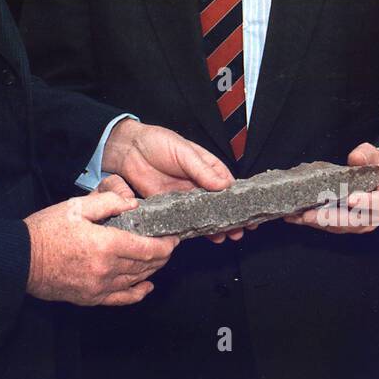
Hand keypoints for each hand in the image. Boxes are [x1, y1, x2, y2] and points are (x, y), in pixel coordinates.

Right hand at [24, 187, 178, 305]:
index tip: (173, 237)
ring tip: (159, 258)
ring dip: (152, 270)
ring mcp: (99, 287)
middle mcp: (106, 270)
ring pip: (136, 280)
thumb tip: (133, 204)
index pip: (148, 248)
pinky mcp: (91, 297)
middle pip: (146, 265)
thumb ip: (108, 202)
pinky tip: (146, 286)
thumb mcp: (76, 206)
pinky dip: (137, 293)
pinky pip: (121, 299)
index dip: (165, 244)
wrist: (21, 258)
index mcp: (105, 245)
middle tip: (169, 244)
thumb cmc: (46, 231)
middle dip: (162, 255)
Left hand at [101, 119, 244, 243]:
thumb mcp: (184, 151)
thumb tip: (224, 185)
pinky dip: (192, 228)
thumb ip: (202, 169)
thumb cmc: (157, 142)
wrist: (129, 149)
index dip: (239, 199)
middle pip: (218, 204)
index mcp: (206, 167)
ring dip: (214, 226)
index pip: (227, 185)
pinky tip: (200, 236)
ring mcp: (184, 196)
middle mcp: (198, 184)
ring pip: (203, 215)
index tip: (250, 211)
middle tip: (239, 231)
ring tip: (224, 237)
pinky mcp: (169, 206)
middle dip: (230, 218)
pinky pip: (182, 219)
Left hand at [285, 143, 378, 234]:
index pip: (378, 203)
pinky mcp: (346, 226)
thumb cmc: (378, 169)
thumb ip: (366, 155)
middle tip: (309, 214)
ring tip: (298, 216)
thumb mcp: (377, 156)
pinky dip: (314, 222)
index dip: (364, 202)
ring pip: (339, 227)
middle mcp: (373, 216)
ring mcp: (360, 224)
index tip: (350, 200)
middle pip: (353, 221)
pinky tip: (297, 217)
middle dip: (330, 218)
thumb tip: (355, 158)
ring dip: (318, 222)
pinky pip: (330, 226)